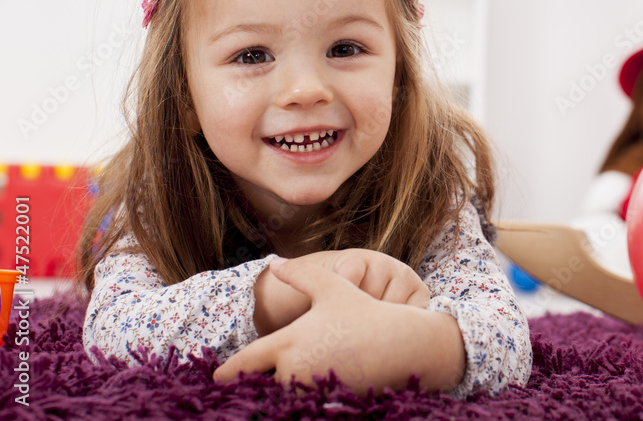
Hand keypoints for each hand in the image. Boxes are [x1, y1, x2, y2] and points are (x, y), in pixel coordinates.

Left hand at [216, 257, 464, 393]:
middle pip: (260, 385)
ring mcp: (311, 390)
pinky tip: (306, 392)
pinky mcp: (327, 402)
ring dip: (279, 391)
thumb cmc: (365, 314)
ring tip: (275, 387)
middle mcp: (294, 371)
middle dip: (255, 383)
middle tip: (247, 384)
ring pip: (281, 395)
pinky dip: (300, 398)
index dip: (226, 372)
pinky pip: (303, 404)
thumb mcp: (333, 288)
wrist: (403, 345)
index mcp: (289, 343)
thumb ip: (302, 274)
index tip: (215, 378)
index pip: (245, 364)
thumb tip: (276, 263)